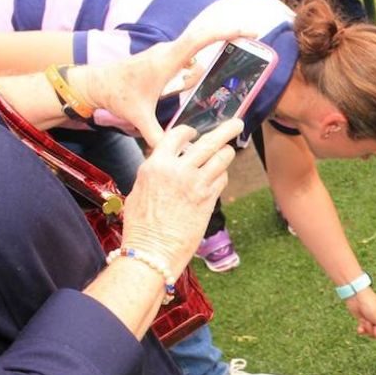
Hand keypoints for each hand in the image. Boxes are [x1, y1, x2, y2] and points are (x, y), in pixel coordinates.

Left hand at [69, 27, 253, 145]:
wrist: (97, 82)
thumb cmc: (118, 96)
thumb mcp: (138, 118)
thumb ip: (157, 136)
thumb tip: (173, 154)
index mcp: (165, 61)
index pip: (198, 40)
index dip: (223, 32)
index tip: (244, 31)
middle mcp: (168, 52)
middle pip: (204, 36)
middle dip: (229, 33)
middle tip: (254, 34)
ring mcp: (166, 52)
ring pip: (197, 48)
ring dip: (213, 51)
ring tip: (234, 54)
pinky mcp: (165, 57)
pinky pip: (189, 55)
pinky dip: (201, 59)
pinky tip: (207, 72)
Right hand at [119, 118, 241, 275]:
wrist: (152, 252)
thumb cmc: (141, 227)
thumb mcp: (139, 192)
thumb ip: (154, 175)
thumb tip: (164, 167)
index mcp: (155, 165)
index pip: (176, 135)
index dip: (189, 132)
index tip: (196, 132)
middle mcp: (176, 170)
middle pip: (208, 142)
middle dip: (226, 130)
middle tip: (236, 123)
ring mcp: (195, 184)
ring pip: (221, 158)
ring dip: (226, 154)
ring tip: (228, 152)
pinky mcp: (208, 199)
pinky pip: (222, 179)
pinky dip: (222, 176)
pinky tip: (217, 179)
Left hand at [344, 288, 375, 339]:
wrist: (357, 298)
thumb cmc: (373, 306)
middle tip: (375, 326)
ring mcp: (374, 320)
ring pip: (373, 333)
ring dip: (368, 328)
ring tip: (366, 320)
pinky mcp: (365, 321)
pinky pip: (365, 331)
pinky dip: (362, 328)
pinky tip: (361, 322)